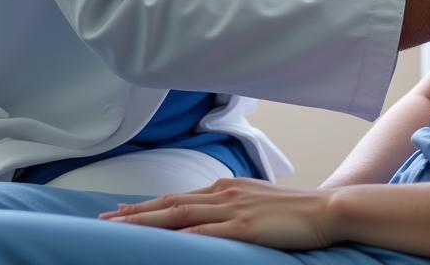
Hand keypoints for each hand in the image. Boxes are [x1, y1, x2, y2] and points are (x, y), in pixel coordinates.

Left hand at [99, 177, 339, 247]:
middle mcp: (224, 193)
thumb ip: (235, 209)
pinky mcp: (242, 227)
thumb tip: (218, 221)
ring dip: (144, 222)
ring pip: (178, 215)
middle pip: (170, 204)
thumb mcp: (259, 204)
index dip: (148, 206)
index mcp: (227, 188)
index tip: (121, 212)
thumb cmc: (296, 211)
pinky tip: (158, 242)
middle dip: (135, 213)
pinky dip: (176, 236)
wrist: (326, 209)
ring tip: (116, 229)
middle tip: (103, 220)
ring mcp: (232, 209)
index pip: (179, 197)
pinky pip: (202, 233)